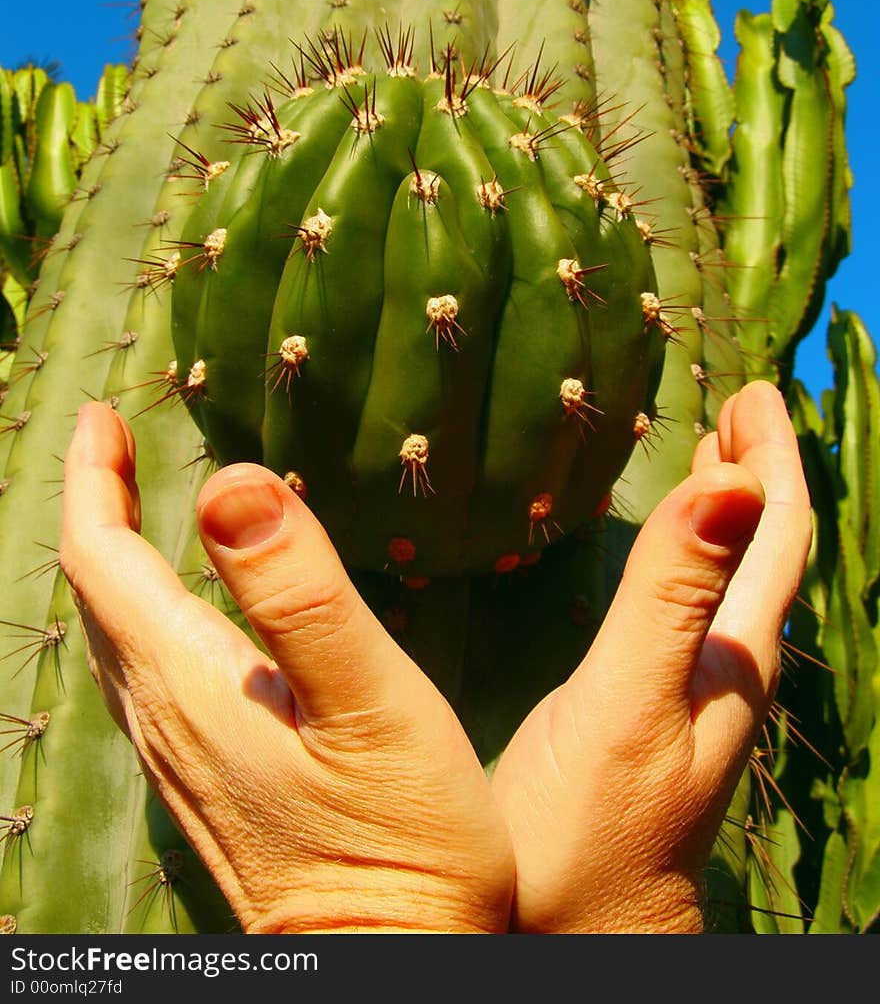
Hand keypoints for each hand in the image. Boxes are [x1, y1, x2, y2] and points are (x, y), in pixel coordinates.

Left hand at [60, 402, 513, 933]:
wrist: (391, 963)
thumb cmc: (398, 839)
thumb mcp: (366, 703)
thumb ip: (299, 592)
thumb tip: (230, 478)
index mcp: (191, 683)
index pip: (102, 561)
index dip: (92, 480)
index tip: (103, 416)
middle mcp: (165, 719)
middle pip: (97, 594)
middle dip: (96, 507)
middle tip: (112, 443)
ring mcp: (180, 759)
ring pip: (115, 637)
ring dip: (114, 559)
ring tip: (134, 506)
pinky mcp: (209, 783)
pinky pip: (145, 676)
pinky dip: (143, 614)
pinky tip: (181, 612)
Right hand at [490, 380, 811, 931]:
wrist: (580, 934)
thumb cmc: (591, 830)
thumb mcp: (630, 701)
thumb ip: (673, 594)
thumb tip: (732, 478)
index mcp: (733, 659)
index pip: (777, 536)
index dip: (772, 460)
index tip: (756, 392)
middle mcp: (727, 673)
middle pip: (766, 553)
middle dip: (761, 475)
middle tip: (741, 409)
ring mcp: (694, 699)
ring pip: (734, 582)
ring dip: (732, 514)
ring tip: (715, 465)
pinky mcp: (655, 716)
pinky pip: (694, 611)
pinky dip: (692, 559)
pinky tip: (661, 565)